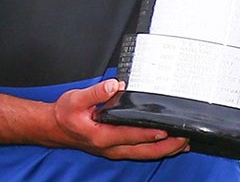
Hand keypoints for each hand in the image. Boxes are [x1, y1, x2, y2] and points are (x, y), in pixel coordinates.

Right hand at [51, 79, 188, 159]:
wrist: (55, 128)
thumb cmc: (65, 114)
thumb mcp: (75, 99)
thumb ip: (95, 92)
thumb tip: (114, 85)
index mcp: (102, 135)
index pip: (130, 135)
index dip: (149, 133)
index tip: (166, 130)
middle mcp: (110, 147)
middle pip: (143, 151)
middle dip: (166, 146)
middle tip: (184, 138)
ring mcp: (114, 151)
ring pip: (144, 154)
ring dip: (164, 151)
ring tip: (183, 144)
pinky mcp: (116, 149)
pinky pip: (140, 152)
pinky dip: (156, 150)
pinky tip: (167, 145)